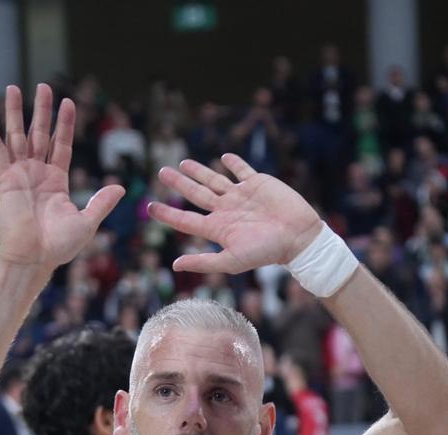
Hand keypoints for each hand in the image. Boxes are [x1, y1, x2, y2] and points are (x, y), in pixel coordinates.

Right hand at [0, 84, 124, 272]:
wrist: (33, 259)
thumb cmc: (59, 247)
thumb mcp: (87, 222)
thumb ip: (101, 202)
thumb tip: (121, 187)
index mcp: (56, 181)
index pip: (61, 145)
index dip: (65, 124)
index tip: (68, 102)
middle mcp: (37, 174)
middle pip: (40, 134)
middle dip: (42, 111)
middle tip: (43, 86)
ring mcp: (19, 176)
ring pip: (17, 137)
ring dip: (15, 113)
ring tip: (13, 88)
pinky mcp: (5, 181)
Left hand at [147, 154, 322, 272]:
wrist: (298, 237)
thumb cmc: (266, 252)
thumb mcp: (232, 260)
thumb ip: (204, 262)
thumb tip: (174, 265)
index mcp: (218, 228)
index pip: (185, 219)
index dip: (167, 213)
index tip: (149, 207)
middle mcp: (226, 210)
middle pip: (196, 194)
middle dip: (178, 183)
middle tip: (161, 171)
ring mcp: (241, 196)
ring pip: (214, 180)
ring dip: (199, 171)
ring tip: (183, 163)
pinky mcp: (257, 184)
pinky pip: (242, 171)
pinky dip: (233, 163)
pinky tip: (224, 157)